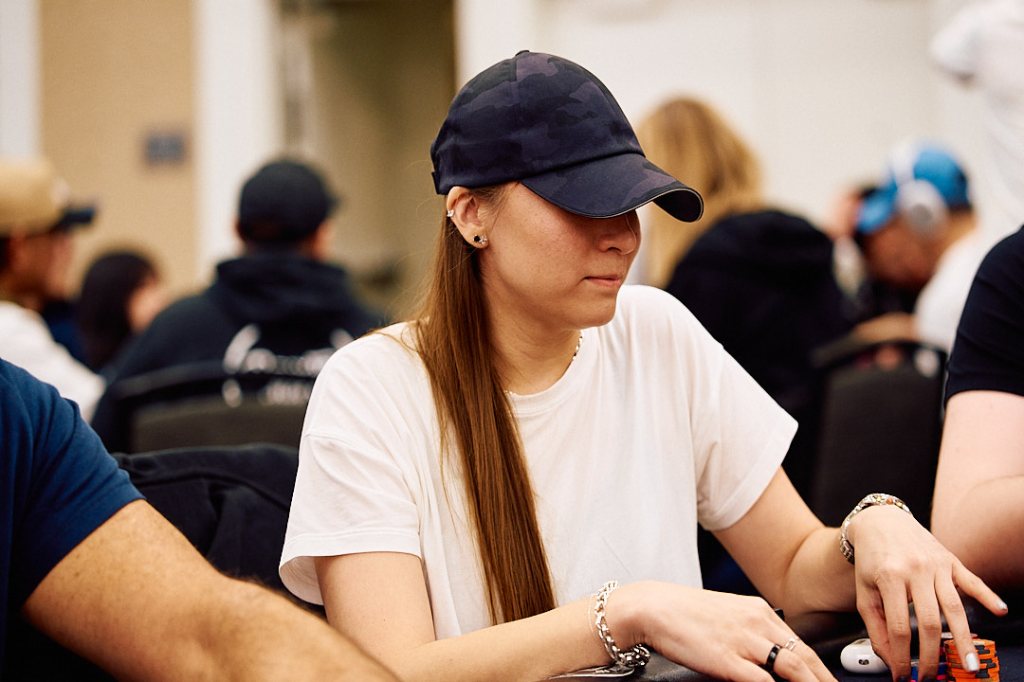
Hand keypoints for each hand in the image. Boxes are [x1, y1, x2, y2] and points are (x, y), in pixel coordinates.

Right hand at [610, 582, 834, 681]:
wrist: (653, 607)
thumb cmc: (683, 613)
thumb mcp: (725, 615)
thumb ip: (749, 632)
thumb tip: (766, 655)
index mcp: (758, 610)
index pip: (799, 643)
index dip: (819, 668)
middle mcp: (757, 622)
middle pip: (804, 657)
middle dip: (824, 680)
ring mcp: (744, 640)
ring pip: (792, 667)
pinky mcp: (728, 659)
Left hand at [845, 505, 1007, 680]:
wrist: (881, 522)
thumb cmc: (871, 561)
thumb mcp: (864, 592)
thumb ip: (875, 626)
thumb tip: (890, 659)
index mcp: (889, 578)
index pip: (899, 626)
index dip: (901, 655)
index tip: (902, 675)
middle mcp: (915, 570)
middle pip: (929, 621)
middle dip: (931, 655)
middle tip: (930, 677)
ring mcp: (936, 564)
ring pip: (954, 606)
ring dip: (963, 638)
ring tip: (970, 663)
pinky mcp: (951, 560)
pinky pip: (972, 580)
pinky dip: (987, 596)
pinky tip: (999, 611)